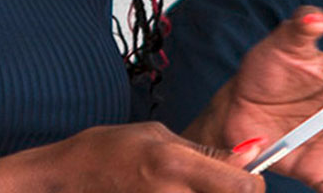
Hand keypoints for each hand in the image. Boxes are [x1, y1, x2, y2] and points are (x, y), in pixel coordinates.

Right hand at [39, 122, 266, 191]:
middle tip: (213, 181)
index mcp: (176, 165)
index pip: (243, 187)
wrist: (70, 179)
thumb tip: (251, 152)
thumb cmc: (113, 150)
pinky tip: (175, 192)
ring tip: (188, 185)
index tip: (246, 175)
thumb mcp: (160, 135)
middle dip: (230, 192)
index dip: (252, 182)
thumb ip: (206, 151)